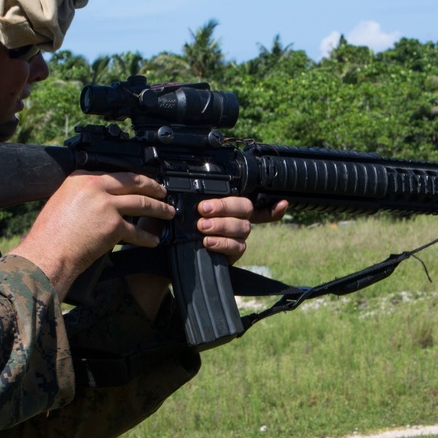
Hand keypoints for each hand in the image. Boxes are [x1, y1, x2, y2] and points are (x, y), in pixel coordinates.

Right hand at [9, 171, 174, 296]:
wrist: (47, 254)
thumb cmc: (49, 235)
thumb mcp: (62, 201)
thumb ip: (83, 195)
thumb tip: (100, 201)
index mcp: (81, 178)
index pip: (114, 174)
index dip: (132, 179)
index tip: (141, 182)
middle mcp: (95, 186)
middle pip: (133, 183)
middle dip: (152, 187)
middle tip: (163, 191)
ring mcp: (107, 204)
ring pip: (141, 203)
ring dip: (158, 208)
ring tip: (168, 212)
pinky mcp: (114, 225)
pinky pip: (136, 231)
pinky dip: (146, 237)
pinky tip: (153, 240)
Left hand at [127, 196, 287, 318]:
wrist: (154, 255)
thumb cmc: (162, 226)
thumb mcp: (169, 205)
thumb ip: (182, 194)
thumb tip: (184, 181)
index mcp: (221, 204)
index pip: (252, 201)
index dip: (272, 205)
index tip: (283, 202)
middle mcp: (232, 220)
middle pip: (246, 208)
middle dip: (226, 206)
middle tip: (204, 211)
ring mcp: (233, 238)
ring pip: (242, 227)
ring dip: (222, 225)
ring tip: (202, 227)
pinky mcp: (229, 256)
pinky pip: (236, 247)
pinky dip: (222, 243)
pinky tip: (208, 242)